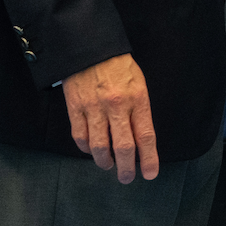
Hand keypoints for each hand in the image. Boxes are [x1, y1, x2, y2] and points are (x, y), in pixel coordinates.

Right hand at [62, 53, 158, 182]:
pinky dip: (85, 148)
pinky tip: (91, 151)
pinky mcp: (75, 108)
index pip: (145, 135)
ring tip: (108, 166)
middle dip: (126, 168)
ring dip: (104, 161)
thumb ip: (139, 110)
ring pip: (99, 146)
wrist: (90, 47)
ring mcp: (94, 108)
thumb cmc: (119, 67)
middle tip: (127, 178)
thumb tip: (140, 139)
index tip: (149, 174)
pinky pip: (80, 136)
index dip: (148, 158)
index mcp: (137, 98)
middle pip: (123, 146)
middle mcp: (116, 105)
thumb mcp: (139, 84)